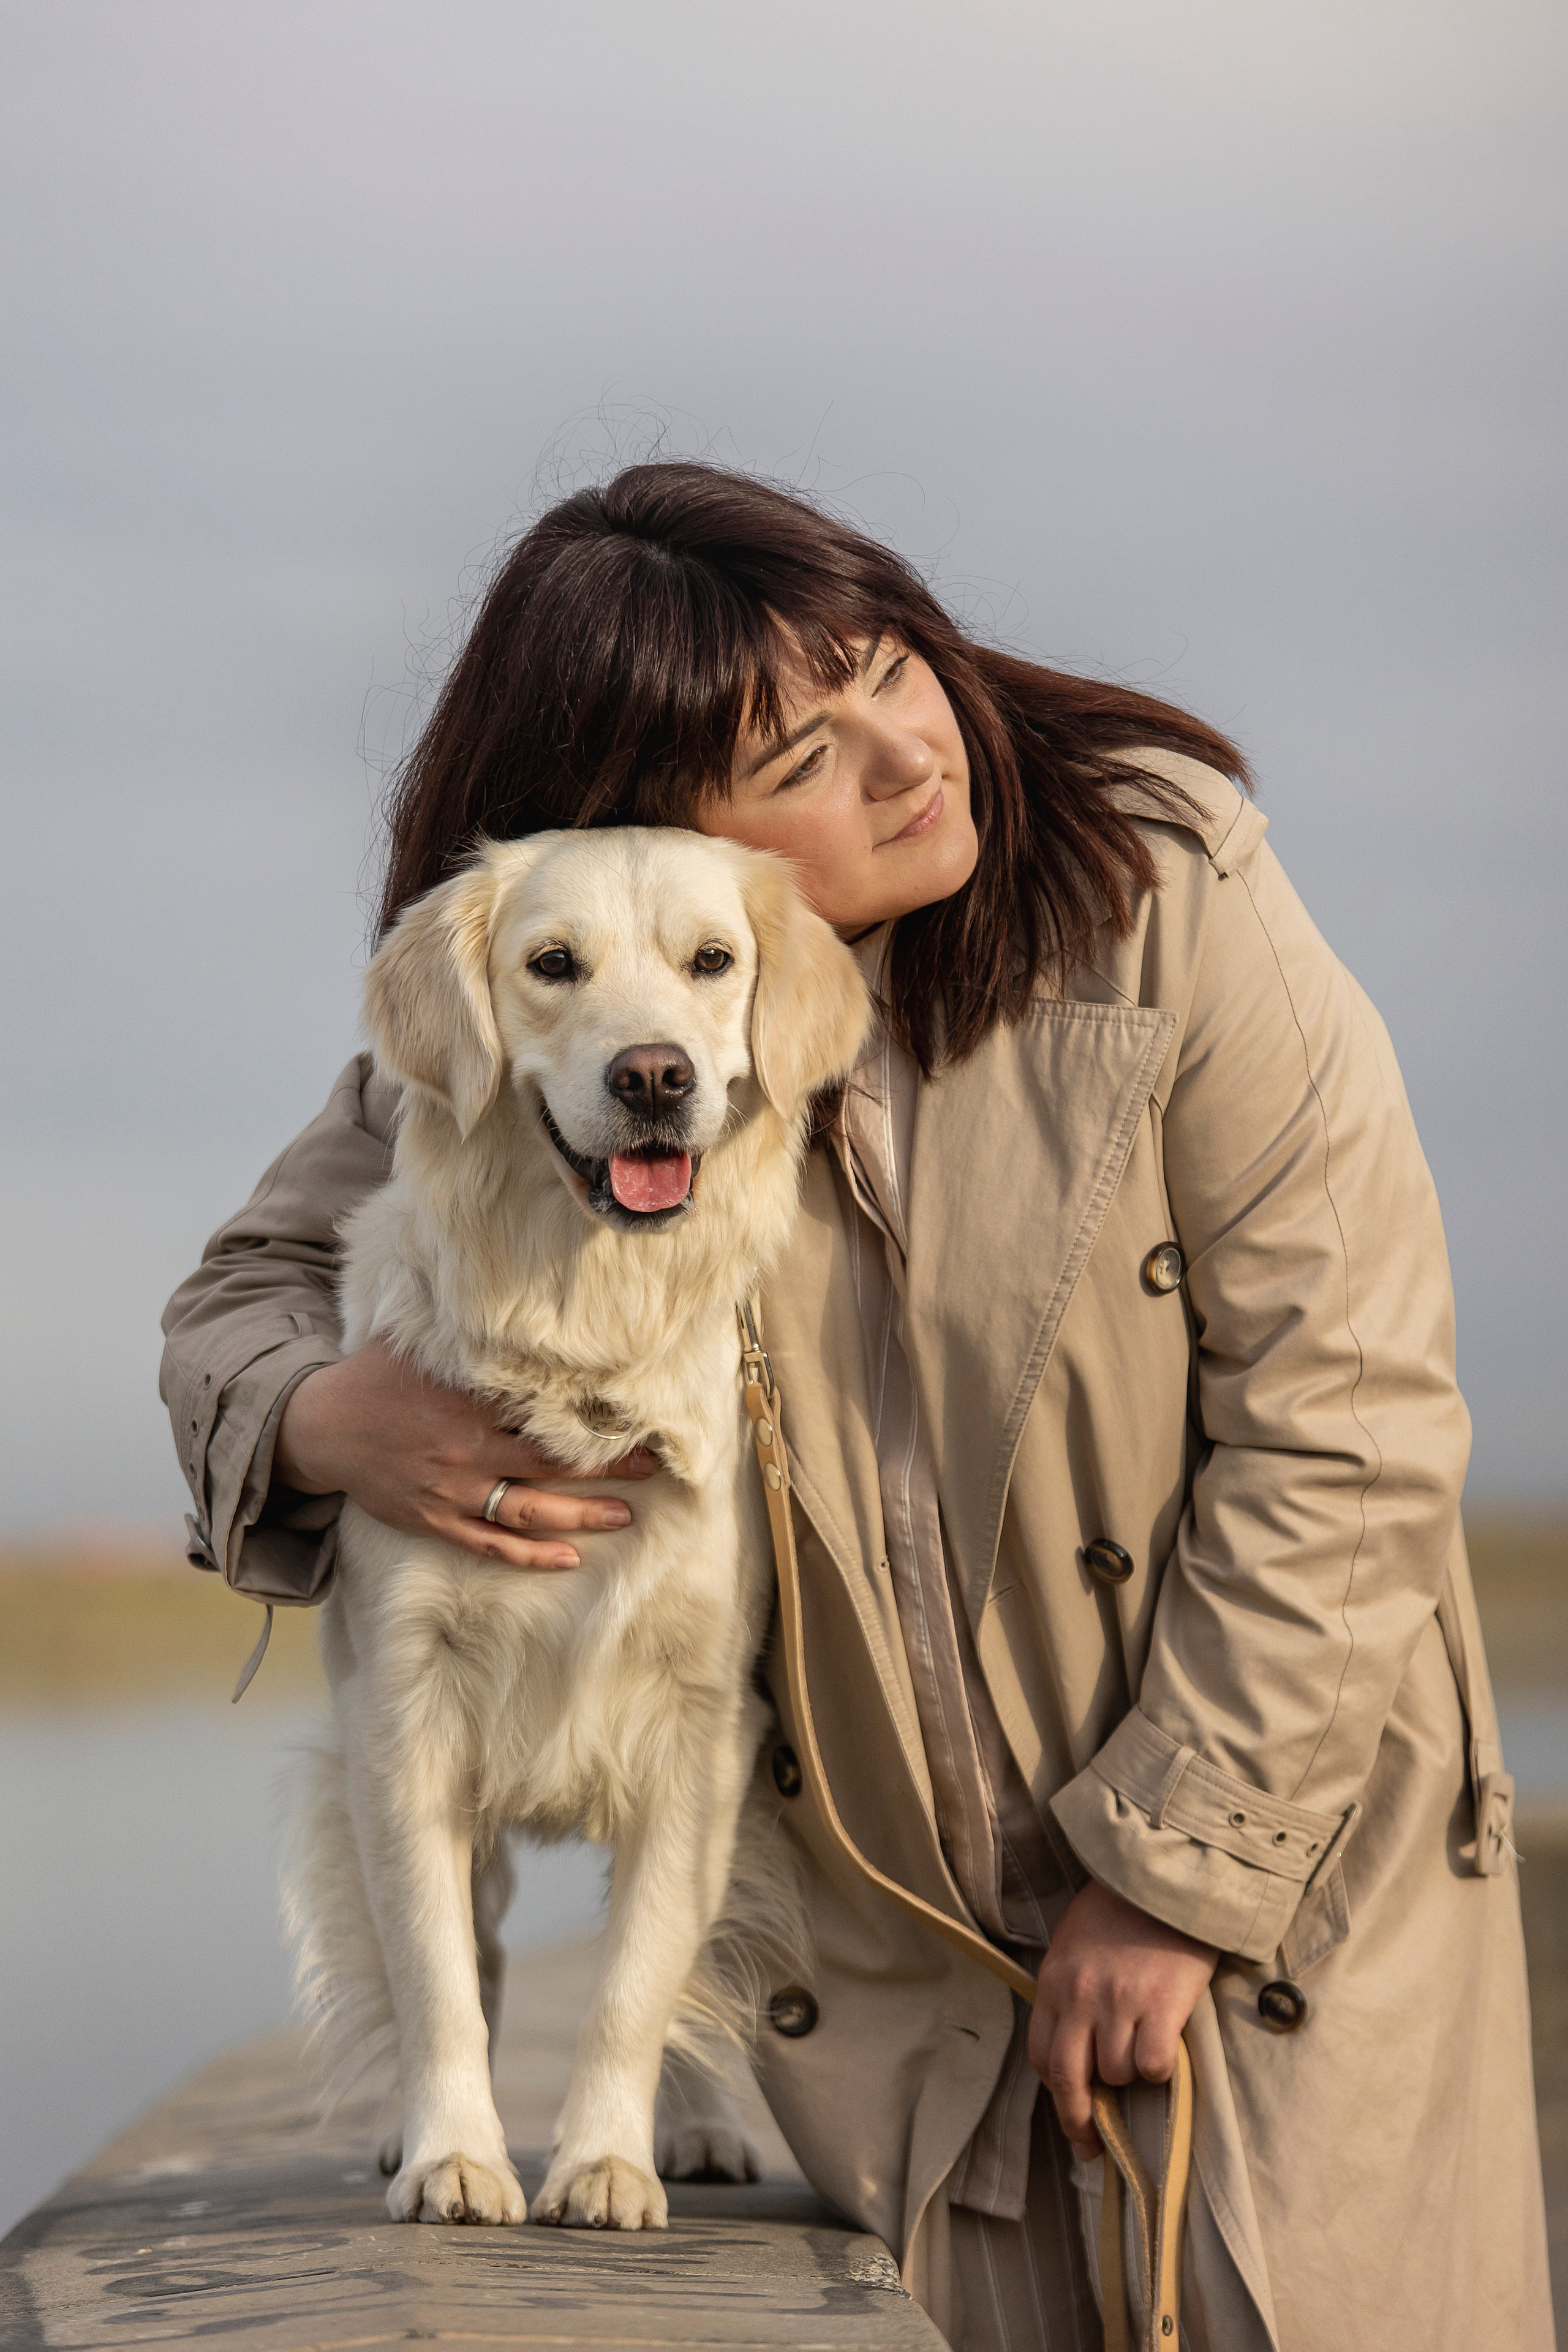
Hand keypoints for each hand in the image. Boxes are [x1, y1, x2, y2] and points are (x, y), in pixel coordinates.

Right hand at [273, 1337, 654, 1570]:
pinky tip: (568, 1557)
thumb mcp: (417, 1342)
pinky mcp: (435, 1521)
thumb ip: (463, 1329)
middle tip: (652, 1463)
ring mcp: (451, 1491)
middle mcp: (465, 1448)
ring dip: (580, 1514)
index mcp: (467, 1401)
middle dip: (605, 1464)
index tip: (633, 1410)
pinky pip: (490, 1544)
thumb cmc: (375, 1377)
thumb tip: (499, 1289)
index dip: (589, 1414)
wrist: (320, 1427)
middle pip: (549, 1461)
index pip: (541, 1410)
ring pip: (528, 1509)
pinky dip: (530, 1555)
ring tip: (625, 1515)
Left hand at [1029, 1880, 1216, 2159]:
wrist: (1165, 1878)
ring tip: (1144, 2049)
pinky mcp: (1160, 2005)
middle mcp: (1079, 1995)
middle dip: (1079, 2121)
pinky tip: (1167, 2046)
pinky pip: (1153, 2066)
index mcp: (1054, 1981)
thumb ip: (1070, 1994)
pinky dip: (1160, 2068)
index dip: (1056, 2094)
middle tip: (1093, 2144)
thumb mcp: (1076, 1947)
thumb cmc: (1121, 1912)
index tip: (1072, 2117)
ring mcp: (1118, 2001)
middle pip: (1068, 2080)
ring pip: (1116, 2075)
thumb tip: (1080, 2054)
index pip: (1042, 2055)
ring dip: (1130, 2076)